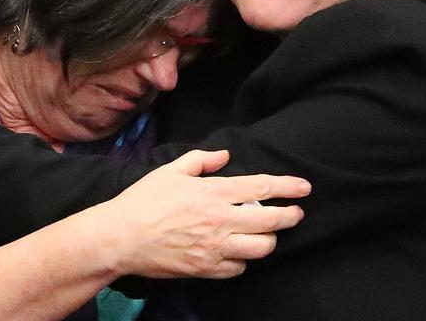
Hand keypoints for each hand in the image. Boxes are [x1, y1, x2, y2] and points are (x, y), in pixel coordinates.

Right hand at [97, 149, 309, 278]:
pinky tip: (238, 251)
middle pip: (270, 221)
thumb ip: (202, 160)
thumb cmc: (144, 200)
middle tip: (296, 213)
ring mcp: (215, 248)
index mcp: (213, 193)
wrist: (121, 237)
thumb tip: (225, 156)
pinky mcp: (206, 268)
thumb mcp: (171, 170)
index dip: (287, 187)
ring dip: (269, 239)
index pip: (261, 187)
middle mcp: (220, 221)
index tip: (304, 187)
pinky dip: (243, 259)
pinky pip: (238, 268)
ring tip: (266, 233)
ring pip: (260, 248)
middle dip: (290, 216)